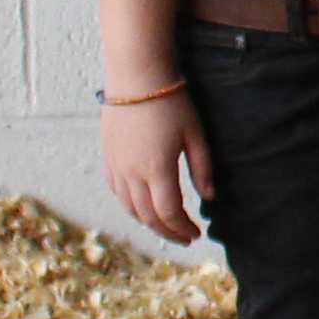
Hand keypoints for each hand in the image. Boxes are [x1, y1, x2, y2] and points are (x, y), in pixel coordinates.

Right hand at [101, 90, 212, 245]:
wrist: (136, 80)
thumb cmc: (171, 104)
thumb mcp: (196, 135)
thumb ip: (202, 168)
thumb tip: (209, 197)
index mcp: (157, 169)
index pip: (169, 212)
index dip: (182, 228)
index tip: (196, 234)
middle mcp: (132, 174)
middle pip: (148, 216)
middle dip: (167, 231)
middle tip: (184, 237)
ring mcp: (116, 168)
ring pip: (130, 208)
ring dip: (149, 222)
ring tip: (168, 226)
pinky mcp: (108, 160)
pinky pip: (118, 193)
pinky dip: (132, 207)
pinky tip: (145, 207)